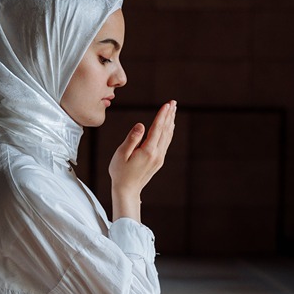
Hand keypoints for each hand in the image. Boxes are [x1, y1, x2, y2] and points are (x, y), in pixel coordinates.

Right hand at [109, 100, 175, 221]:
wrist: (127, 190)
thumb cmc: (120, 172)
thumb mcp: (121, 154)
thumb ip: (132, 138)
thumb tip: (141, 125)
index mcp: (147, 151)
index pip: (157, 128)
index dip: (162, 115)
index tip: (167, 104)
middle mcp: (157, 154)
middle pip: (165, 130)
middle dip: (169, 115)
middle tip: (173, 102)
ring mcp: (159, 158)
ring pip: (167, 136)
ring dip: (170, 122)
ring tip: (173, 110)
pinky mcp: (158, 160)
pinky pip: (166, 142)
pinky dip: (168, 132)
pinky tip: (169, 126)